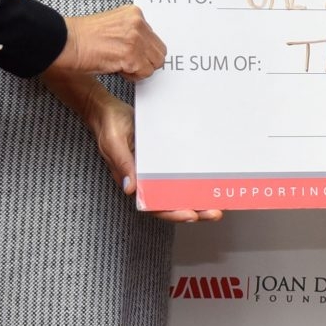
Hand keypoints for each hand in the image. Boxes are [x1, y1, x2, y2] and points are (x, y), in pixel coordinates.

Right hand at [54, 4, 165, 80]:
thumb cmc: (81, 36)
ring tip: (120, 66)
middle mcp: (138, 23)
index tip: (130, 54)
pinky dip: (132, 76)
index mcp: (134, 13)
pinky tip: (117, 69)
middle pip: (159, 51)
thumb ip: (129, 31)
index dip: (142, 51)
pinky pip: (144, 73)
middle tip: (127, 63)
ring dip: (139, 69)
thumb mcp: (111, 24)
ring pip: (154, 63)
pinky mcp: (131, 55)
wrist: (66, 42)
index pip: (154, 38)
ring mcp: (135, 38)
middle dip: (145, 61)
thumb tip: (141, 48)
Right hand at [58, 83, 222, 222]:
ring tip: (217, 203)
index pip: (153, 204)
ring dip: (196, 199)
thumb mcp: (114, 144)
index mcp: (133, 180)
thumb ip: (122, 165)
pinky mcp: (161, 159)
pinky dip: (193, 179)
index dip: (172, 213)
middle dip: (193, 211)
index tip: (190, 215)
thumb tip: (130, 188)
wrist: (108, 110)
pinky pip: (179, 173)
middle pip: (170, 203)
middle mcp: (146, 179)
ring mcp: (155, 170)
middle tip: (214, 212)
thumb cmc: (108, 127)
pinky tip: (208, 181)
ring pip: (177, 191)